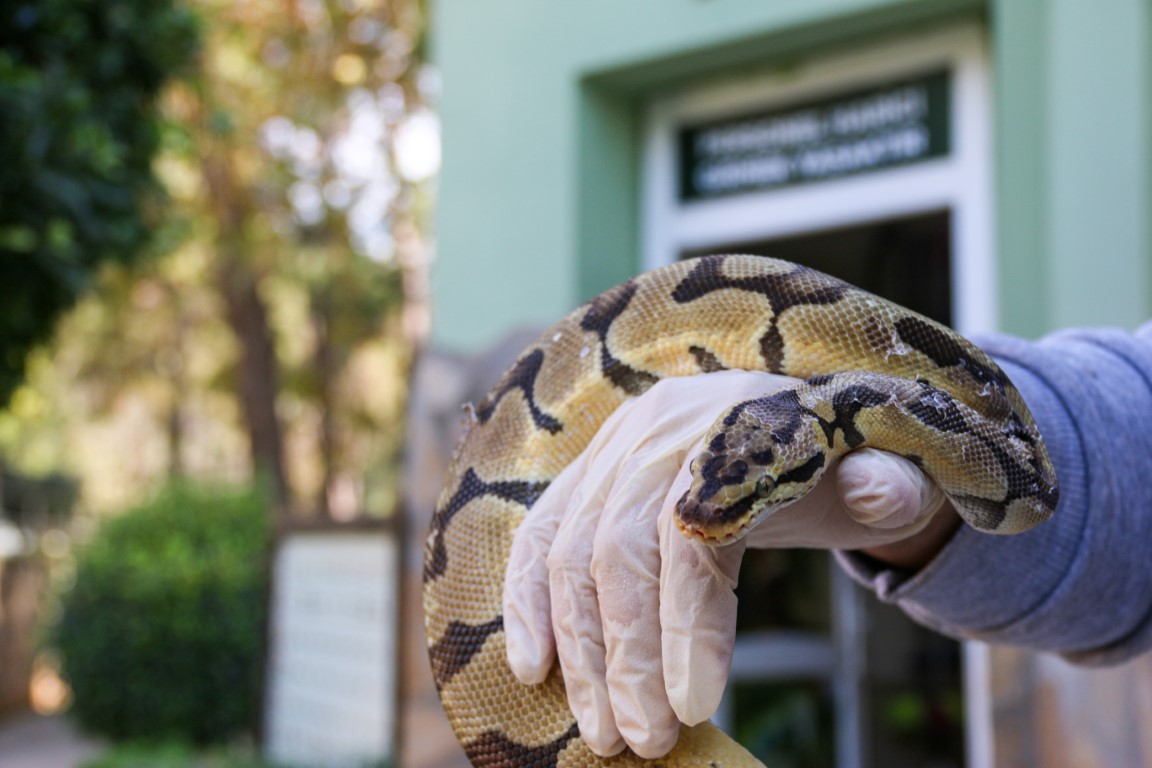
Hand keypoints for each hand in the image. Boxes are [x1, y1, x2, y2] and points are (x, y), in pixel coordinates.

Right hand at [503, 370, 956, 757]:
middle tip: (643, 741)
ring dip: (577, 649)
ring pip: (568, 550)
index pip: (695, 527)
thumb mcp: (881, 477)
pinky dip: (526, 601)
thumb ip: (886, 486)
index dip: (687, 620)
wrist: (792, 432)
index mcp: (735, 421)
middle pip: (618, 546)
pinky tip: (532, 666)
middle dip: (625, 654)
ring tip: (601, 730)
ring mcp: (614, 447)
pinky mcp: (586, 473)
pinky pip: (539, 535)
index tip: (694, 709)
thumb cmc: (837, 470)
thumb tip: (884, 492)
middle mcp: (661, 427)